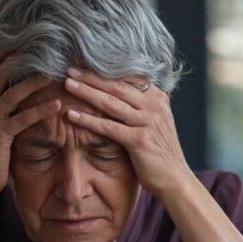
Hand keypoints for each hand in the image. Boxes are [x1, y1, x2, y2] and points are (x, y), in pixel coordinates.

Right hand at [0, 41, 60, 196]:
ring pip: (12, 92)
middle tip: (42, 40)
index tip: (23, 30)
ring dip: (34, 80)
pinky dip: (41, 111)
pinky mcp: (0, 135)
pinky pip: (22, 119)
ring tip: (54, 70)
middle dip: (19, 54)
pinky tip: (58, 104)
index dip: (2, 44)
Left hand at [61, 67, 194, 200]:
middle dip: (91, 76)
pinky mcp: (138, 140)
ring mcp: (147, 122)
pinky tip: (71, 115)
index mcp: (157, 97)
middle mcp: (154, 105)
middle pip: (116, 86)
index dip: (105, 69)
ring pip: (110, 103)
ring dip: (86, 92)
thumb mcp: (157, 121)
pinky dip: (88, 120)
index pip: (128, 77)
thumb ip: (144, 104)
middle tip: (70, 69)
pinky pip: (108, 127)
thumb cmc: (161, 151)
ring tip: (67, 85)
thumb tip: (126, 88)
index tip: (84, 63)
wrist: (175, 178)